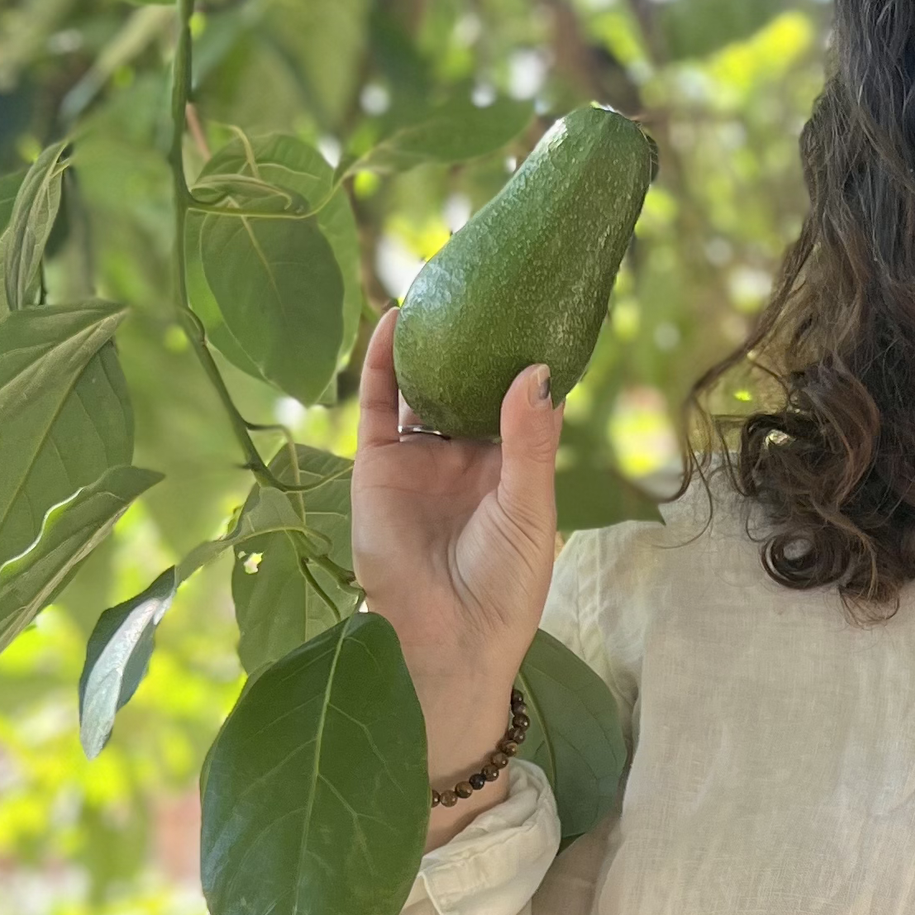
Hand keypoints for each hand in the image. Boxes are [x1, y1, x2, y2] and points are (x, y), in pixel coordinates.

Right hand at [351, 323, 562, 779]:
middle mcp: (462, 457)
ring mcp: (418, 460)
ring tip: (441, 281)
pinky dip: (382, 362)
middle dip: (473, 337)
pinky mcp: (377, 467)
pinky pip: (378, 405)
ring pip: (421, 386)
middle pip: (466, 383)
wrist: (448, 638)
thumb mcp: (531, 508)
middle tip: (488, 276)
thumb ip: (530, 441)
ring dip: (428, 341)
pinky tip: (396, 319)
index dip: (522, 354)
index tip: (537, 302)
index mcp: (509, 467)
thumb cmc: (504, 585)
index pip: (516, 398)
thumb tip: (534, 371)